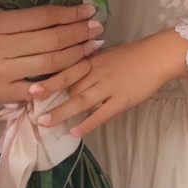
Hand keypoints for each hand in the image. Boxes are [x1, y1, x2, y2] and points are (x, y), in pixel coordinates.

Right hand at [0, 2, 101, 102]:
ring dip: (75, 56)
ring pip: (48, 66)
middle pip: (50, 41)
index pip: (41, 17)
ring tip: (92, 47)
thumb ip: (12, 13)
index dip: (68, 13)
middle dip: (79, 34)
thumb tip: (54, 10)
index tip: (88, 8)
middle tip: (98, 27)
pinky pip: (34, 90)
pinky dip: (55, 82)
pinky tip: (72, 73)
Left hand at [32, 29, 187, 137]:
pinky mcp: (122, 100)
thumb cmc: (129, 56)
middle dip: (50, 100)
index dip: (49, 80)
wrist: (156, 57)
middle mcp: (97, 73)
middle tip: (32, 112)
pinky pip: (102, 113)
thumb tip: (67, 77)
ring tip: (46, 123)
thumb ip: (87, 65)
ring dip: (62, 113)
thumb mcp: (104, 55)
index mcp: (92, 60)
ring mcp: (109, 87)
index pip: (66, 70)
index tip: (31, 89)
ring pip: (81, 101)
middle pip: (70, 87)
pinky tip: (75, 132)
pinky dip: (88, 123)